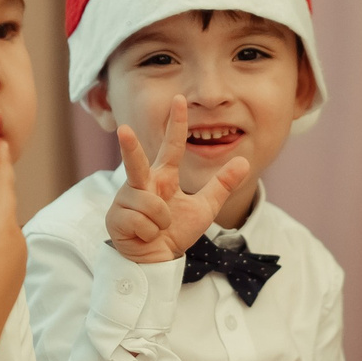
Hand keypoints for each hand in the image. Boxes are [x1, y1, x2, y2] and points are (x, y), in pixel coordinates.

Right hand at [107, 99, 251, 262]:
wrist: (157, 261)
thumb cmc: (175, 232)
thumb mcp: (204, 208)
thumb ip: (222, 185)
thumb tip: (245, 161)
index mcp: (162, 177)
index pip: (171, 146)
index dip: (176, 124)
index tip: (179, 100)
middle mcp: (141, 184)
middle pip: (136, 161)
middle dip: (129, 146)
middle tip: (124, 129)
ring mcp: (125, 200)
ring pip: (151, 205)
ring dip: (161, 221)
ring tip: (156, 229)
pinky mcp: (116, 218)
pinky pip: (142, 222)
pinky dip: (150, 232)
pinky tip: (144, 235)